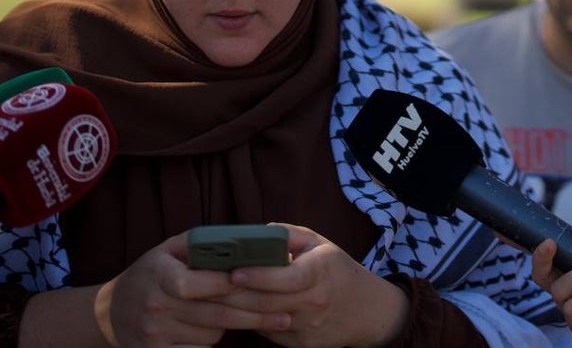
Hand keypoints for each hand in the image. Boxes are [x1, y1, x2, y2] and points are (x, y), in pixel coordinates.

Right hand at [94, 231, 289, 346]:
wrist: (113, 311)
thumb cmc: (153, 272)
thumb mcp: (170, 249)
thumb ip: (203, 243)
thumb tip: (245, 241)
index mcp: (159, 274)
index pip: (194, 284)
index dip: (226, 284)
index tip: (259, 281)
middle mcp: (155, 305)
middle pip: (214, 314)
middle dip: (255, 315)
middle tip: (286, 315)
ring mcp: (154, 334)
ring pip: (212, 334)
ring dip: (235, 325)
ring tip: (253, 317)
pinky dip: (215, 342)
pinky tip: (230, 333)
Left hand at [219, 223, 408, 347]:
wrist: (367, 311)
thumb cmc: (337, 270)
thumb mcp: (320, 243)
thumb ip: (288, 235)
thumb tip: (255, 234)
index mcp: (321, 272)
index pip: (287, 277)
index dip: (259, 276)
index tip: (233, 272)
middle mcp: (315, 302)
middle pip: (268, 303)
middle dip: (233, 295)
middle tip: (205, 285)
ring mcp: (308, 328)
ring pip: (264, 321)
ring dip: (235, 311)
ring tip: (208, 299)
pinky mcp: (302, 346)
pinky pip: (269, 333)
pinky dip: (250, 323)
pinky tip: (230, 312)